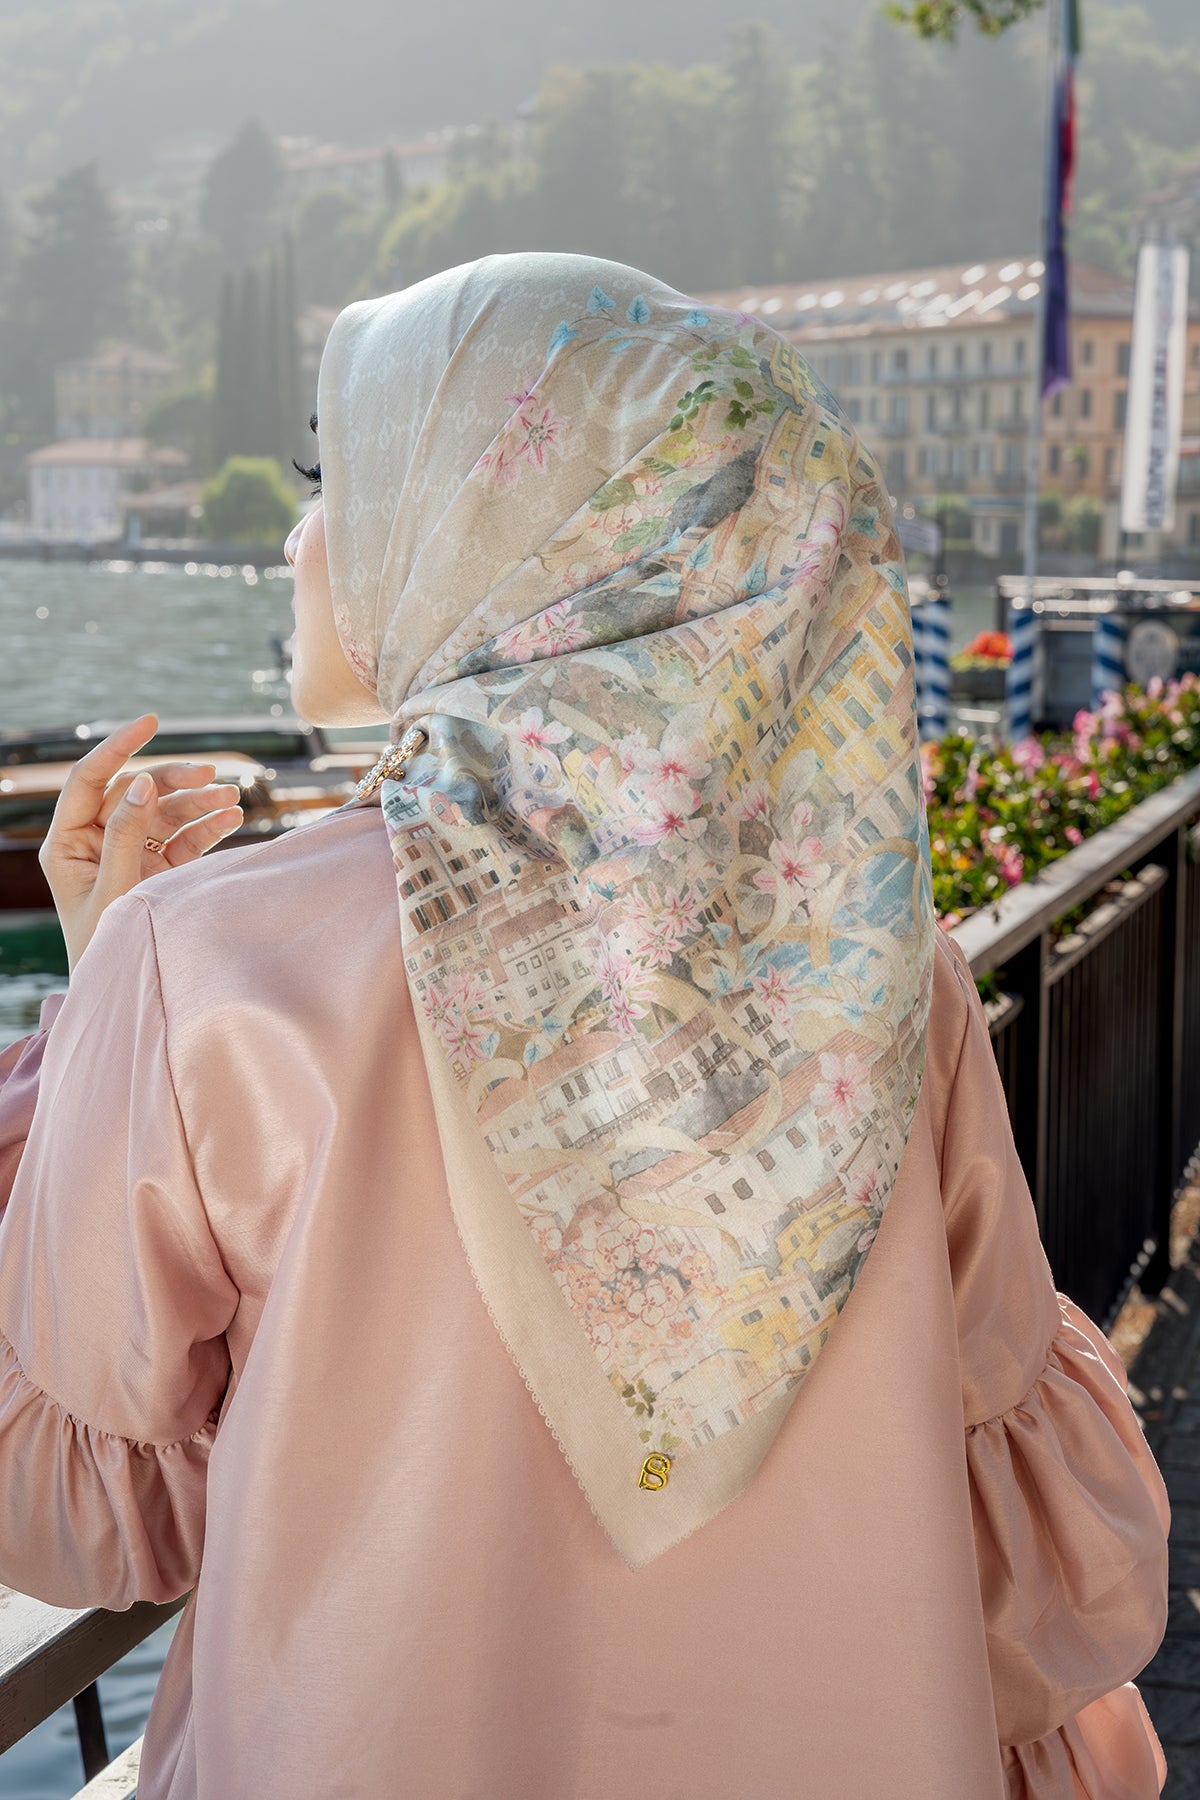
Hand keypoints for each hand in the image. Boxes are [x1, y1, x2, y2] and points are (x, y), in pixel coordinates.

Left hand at [38, 712, 244, 973]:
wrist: (122, 990)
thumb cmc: (103, 946)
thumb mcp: (113, 888)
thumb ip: (126, 835)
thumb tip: (142, 782)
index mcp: (67, 843)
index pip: (88, 779)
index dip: (118, 747)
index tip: (151, 722)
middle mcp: (96, 841)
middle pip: (135, 792)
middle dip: (174, 780)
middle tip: (211, 775)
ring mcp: (128, 854)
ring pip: (164, 812)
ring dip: (198, 802)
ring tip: (232, 799)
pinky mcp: (156, 869)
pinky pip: (182, 838)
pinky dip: (207, 827)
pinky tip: (233, 817)